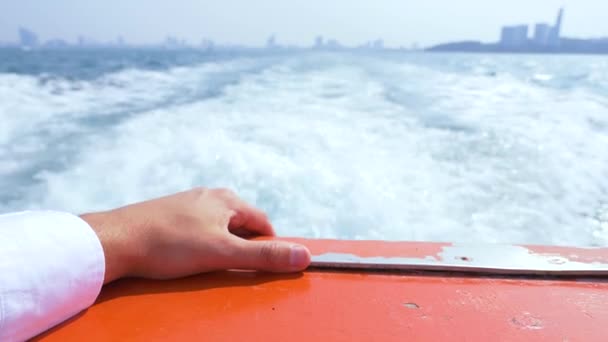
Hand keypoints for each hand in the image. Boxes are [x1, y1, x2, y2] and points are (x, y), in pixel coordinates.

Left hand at [80, 188, 310, 283]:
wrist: (115, 239)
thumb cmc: (170, 245)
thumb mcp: (222, 253)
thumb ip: (263, 257)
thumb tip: (304, 256)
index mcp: (227, 200)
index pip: (262, 223)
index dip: (268, 246)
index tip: (264, 267)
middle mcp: (209, 196)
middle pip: (240, 223)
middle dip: (243, 246)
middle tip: (232, 268)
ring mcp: (187, 203)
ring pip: (218, 226)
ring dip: (221, 245)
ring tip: (207, 264)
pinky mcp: (168, 214)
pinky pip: (197, 228)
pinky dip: (200, 243)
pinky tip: (185, 256)